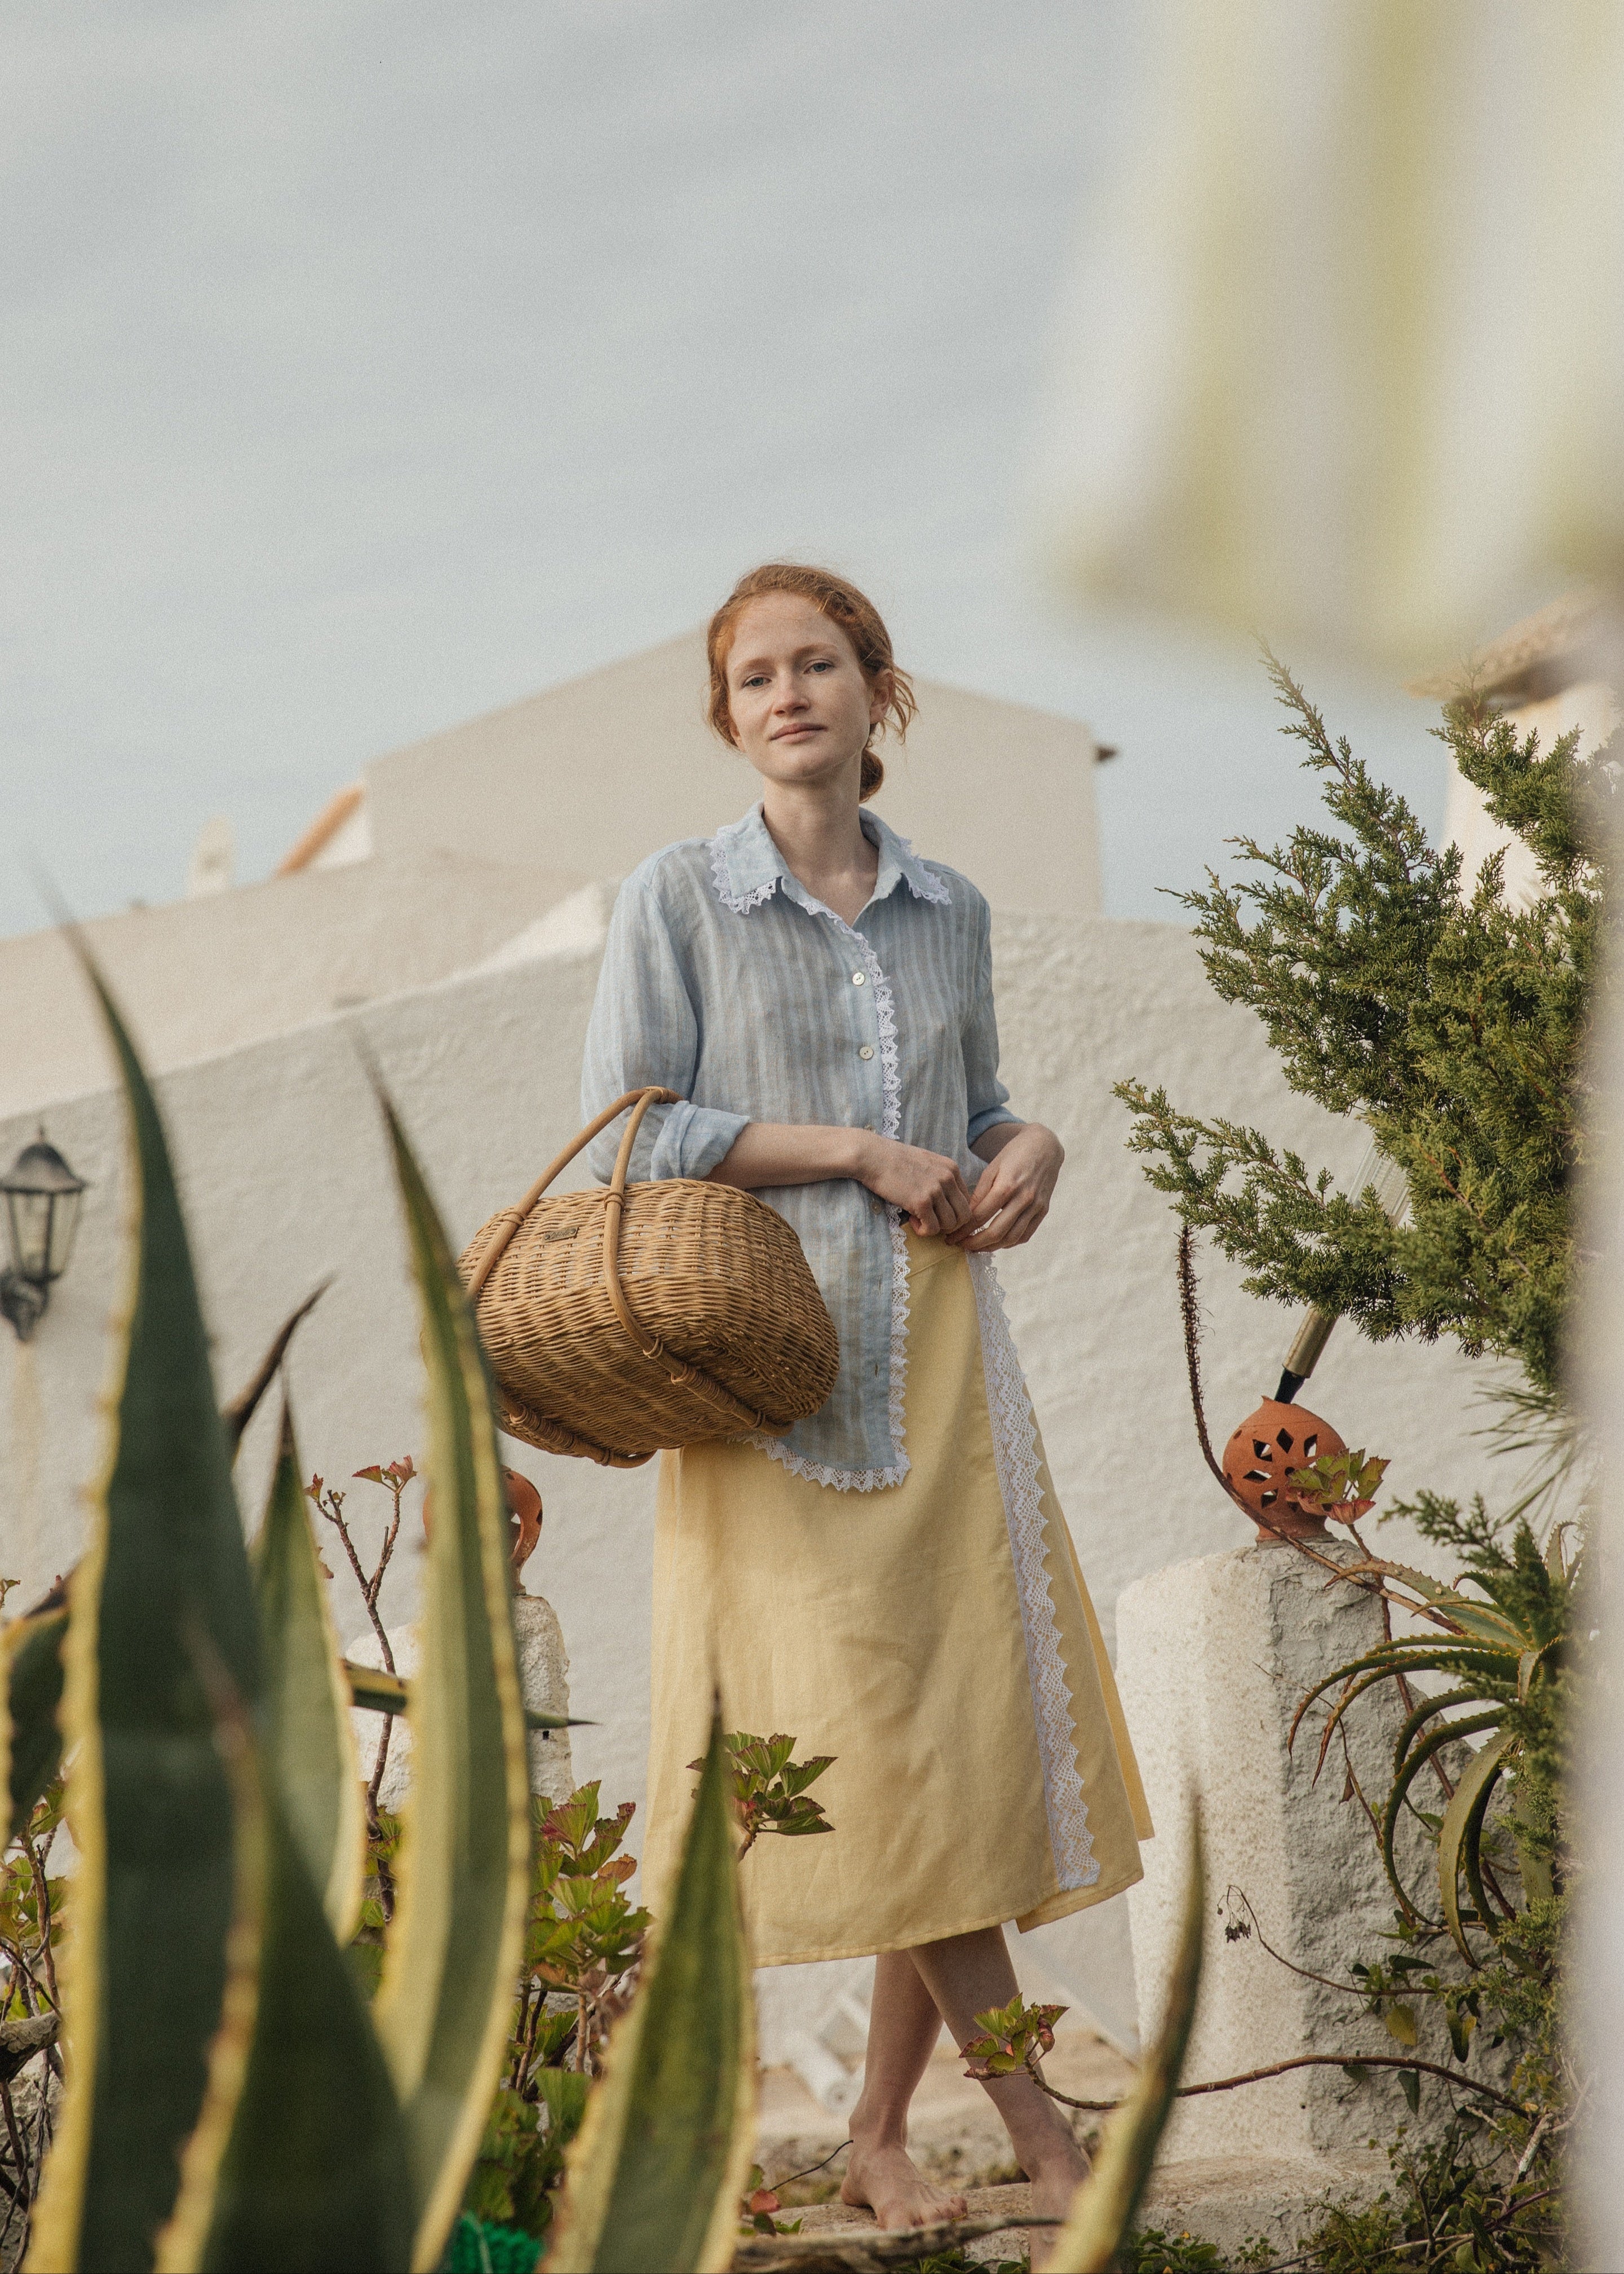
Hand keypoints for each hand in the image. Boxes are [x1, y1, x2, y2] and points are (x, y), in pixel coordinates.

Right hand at [855, 1133, 975, 1236]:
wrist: (873, 1156)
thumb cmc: (894, 1160)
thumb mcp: (927, 1162)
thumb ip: (941, 1178)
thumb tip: (947, 1203)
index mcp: (951, 1168)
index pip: (967, 1200)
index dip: (954, 1212)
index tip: (938, 1213)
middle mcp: (948, 1178)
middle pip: (964, 1215)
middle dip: (949, 1224)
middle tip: (931, 1221)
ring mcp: (936, 1190)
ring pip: (950, 1224)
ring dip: (935, 1227)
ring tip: (918, 1219)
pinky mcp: (921, 1201)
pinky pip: (932, 1229)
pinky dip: (923, 1231)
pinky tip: (911, 1220)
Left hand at [946, 1123, 1063, 1250]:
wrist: (1044, 1146)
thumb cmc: (1013, 1155)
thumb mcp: (992, 1168)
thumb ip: (979, 1193)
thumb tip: (965, 1217)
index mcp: (1007, 1186)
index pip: (980, 1216)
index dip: (963, 1230)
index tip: (951, 1237)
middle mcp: (1023, 1198)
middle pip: (996, 1232)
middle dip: (975, 1244)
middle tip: (960, 1245)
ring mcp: (1036, 1206)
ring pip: (1012, 1238)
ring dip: (991, 1247)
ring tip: (976, 1247)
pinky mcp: (1043, 1211)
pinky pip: (1025, 1235)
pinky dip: (1009, 1243)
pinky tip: (996, 1242)